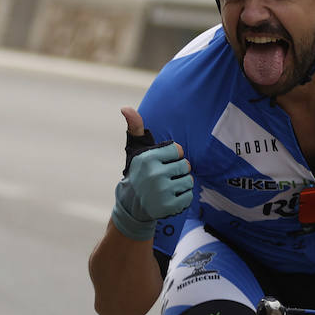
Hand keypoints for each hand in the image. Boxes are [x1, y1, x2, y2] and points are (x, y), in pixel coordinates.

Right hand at [110, 106, 192, 239]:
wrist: (131, 206)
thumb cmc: (138, 173)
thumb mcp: (136, 150)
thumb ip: (135, 127)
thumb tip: (125, 108)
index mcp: (148, 158)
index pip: (178, 150)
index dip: (174, 156)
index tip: (165, 162)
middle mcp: (154, 174)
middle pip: (185, 166)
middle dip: (178, 171)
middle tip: (165, 176)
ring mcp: (161, 192)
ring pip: (189, 181)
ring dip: (181, 184)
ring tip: (167, 187)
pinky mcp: (168, 207)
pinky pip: (189, 197)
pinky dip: (182, 198)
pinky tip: (170, 197)